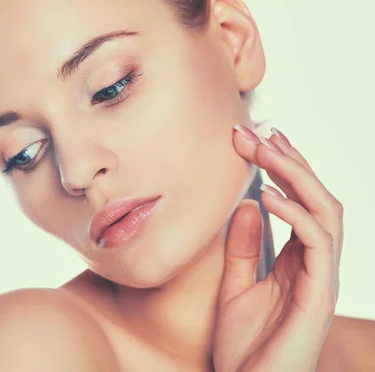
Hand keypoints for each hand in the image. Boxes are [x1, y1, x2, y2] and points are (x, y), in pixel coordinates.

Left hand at [212, 125, 342, 371]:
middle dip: (288, 161)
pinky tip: (267, 194)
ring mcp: (321, 279)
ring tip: (265, 149)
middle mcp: (316, 265)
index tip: (251, 138)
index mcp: (298, 261)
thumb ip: (241, 246)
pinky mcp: (319, 296)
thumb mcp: (234, 285)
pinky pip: (318, 243)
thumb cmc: (244, 346)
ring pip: (326, 212)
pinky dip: (295, 214)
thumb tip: (245, 201)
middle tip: (256, 131)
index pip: (299, 202)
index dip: (280, 168)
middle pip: (316, 198)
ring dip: (296, 176)